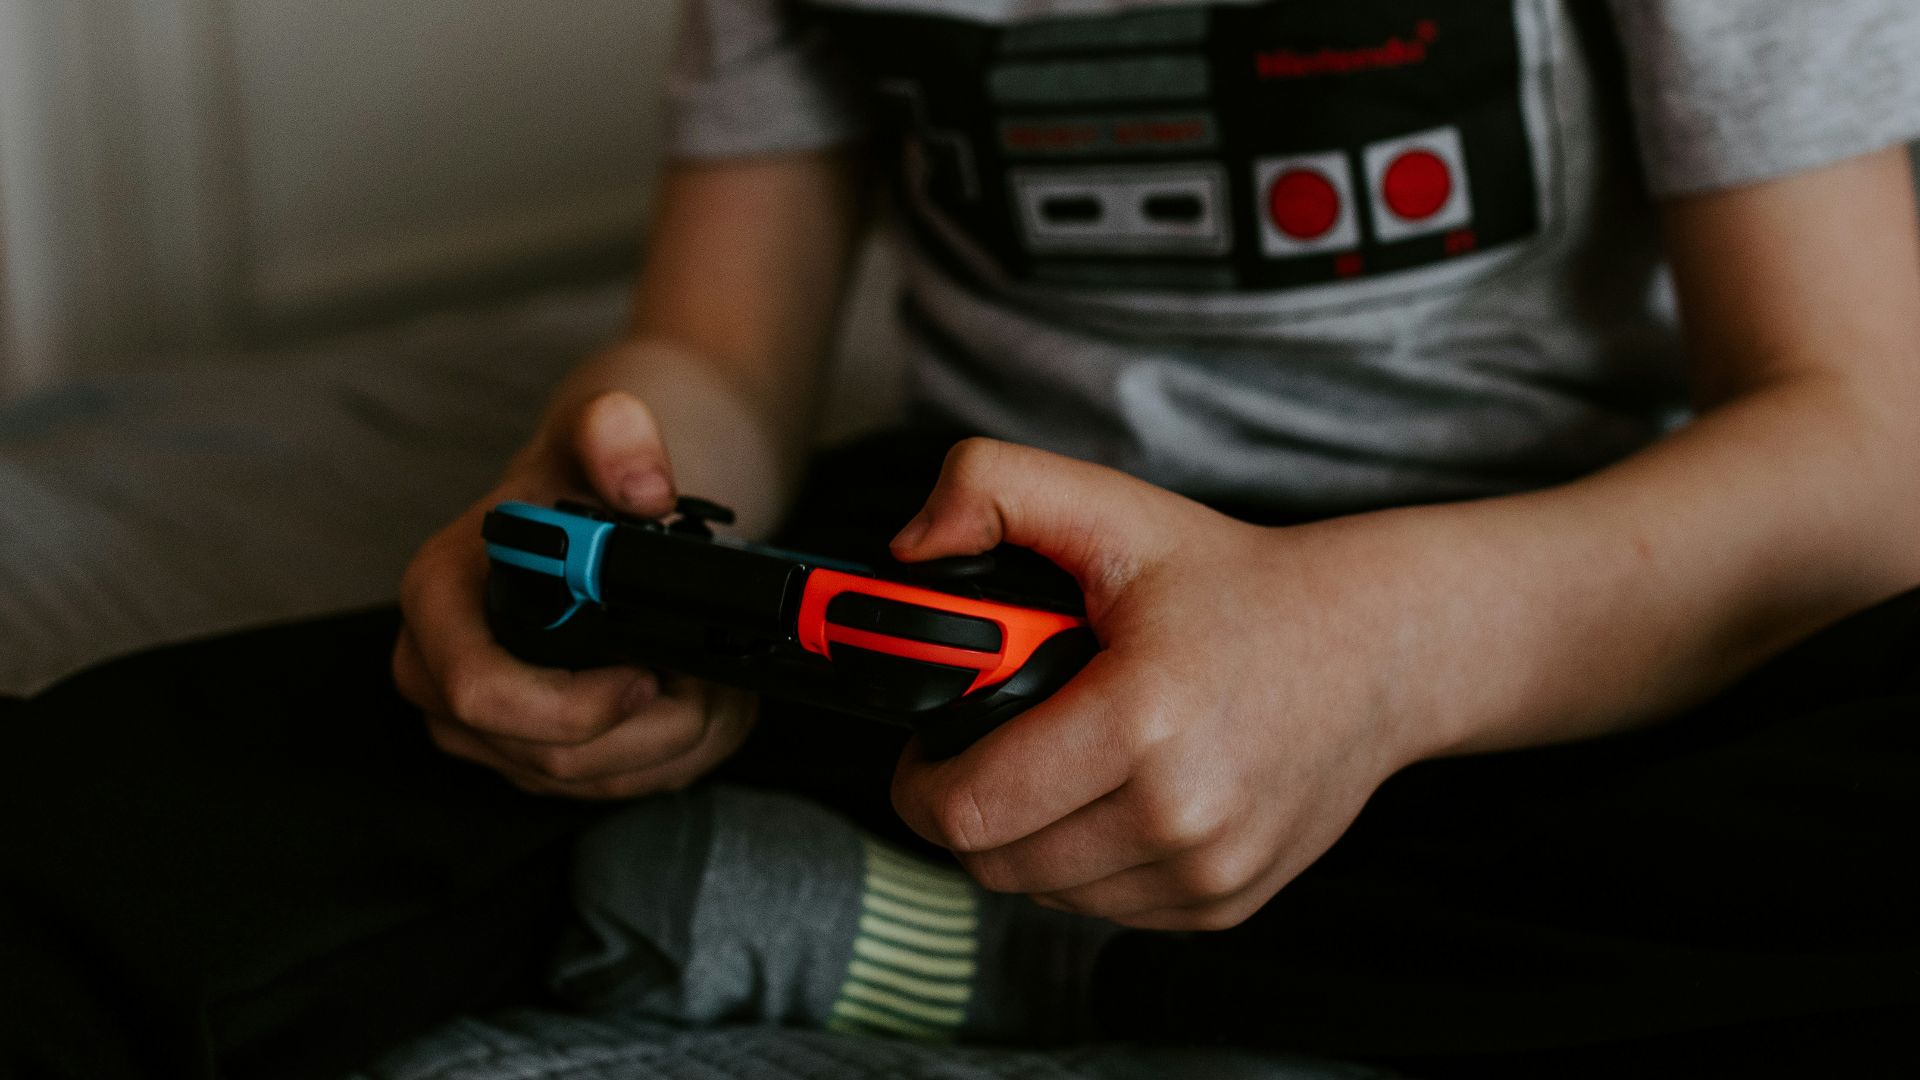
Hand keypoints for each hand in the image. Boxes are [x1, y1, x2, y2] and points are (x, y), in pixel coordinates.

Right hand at [393, 390, 756, 798]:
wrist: (590, 514)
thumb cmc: (579, 480)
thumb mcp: (597, 434)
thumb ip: (616, 436)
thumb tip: (646, 488)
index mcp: (438, 601)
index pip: (482, 692)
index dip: (573, 704)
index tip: (649, 672)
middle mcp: (442, 676)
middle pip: (551, 755)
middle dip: (652, 726)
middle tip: (711, 676)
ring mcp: (485, 730)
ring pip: (594, 780)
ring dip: (677, 739)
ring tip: (716, 679)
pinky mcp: (532, 760)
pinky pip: (614, 786)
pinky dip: (676, 753)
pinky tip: (702, 699)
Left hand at [888, 439, 1431, 930]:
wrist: (1374, 649)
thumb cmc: (1234, 583)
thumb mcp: (1112, 508)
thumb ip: (991, 488)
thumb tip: (908, 549)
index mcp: (1142, 719)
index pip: (969, 809)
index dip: (919, 780)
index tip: (928, 744)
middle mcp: (1182, 813)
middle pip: (995, 862)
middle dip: (965, 809)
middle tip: (983, 748)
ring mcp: (1208, 871)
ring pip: (1044, 893)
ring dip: (1025, 839)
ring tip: (1054, 763)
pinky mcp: (1223, 904)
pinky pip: (1104, 908)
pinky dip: (1085, 862)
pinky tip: (1111, 794)